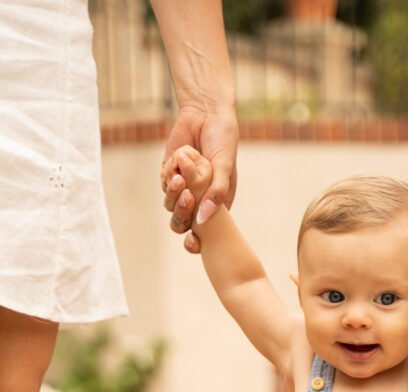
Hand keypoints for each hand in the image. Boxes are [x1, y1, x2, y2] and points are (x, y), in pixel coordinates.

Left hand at [161, 104, 237, 251]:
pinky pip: (165, 186)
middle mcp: (200, 200)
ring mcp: (185, 188)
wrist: (205, 114)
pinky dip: (170, 176)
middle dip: (182, 215)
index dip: (197, 242)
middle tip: (187, 198)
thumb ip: (215, 194)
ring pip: (171, 206)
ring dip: (174, 195)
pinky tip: (180, 159)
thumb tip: (202, 220)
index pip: (207, 232)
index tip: (192, 242)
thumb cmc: (222, 142)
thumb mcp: (223, 168)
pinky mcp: (171, 175)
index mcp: (218, 204)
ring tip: (182, 176)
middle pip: (184, 223)